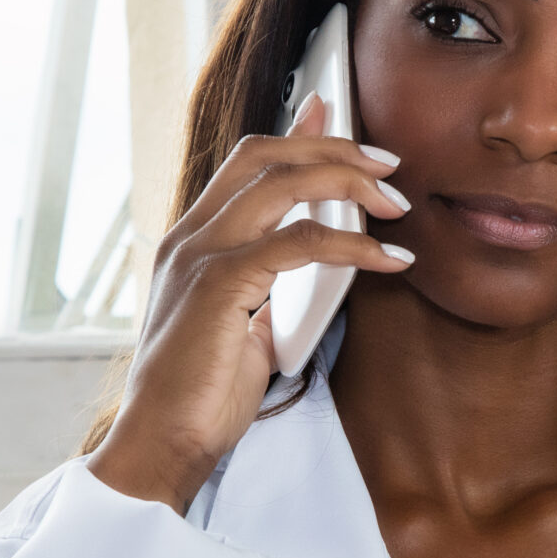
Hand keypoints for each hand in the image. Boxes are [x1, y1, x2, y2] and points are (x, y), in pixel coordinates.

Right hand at [87, 96, 411, 511]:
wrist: (160, 445)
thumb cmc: (202, 397)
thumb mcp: (243, 326)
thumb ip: (269, 284)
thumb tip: (310, 257)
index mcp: (190, 242)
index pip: (244, 163)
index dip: (294, 133)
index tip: (334, 112)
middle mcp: (189, 238)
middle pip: (263, 155)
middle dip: (332, 147)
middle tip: (388, 163)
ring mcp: (199, 257)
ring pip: (281, 184)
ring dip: (348, 182)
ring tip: (396, 202)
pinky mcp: (220, 286)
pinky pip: (297, 244)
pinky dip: (352, 245)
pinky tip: (389, 259)